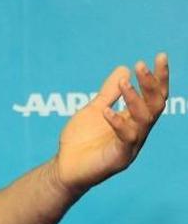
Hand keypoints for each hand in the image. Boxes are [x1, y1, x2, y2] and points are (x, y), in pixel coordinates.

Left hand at [56, 54, 169, 193]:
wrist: (64, 167)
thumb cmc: (81, 140)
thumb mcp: (94, 110)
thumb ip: (108, 93)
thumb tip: (123, 68)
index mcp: (134, 120)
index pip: (153, 96)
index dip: (159, 77)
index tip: (160, 56)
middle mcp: (138, 132)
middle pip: (155, 106)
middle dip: (151, 85)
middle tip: (141, 65)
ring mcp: (131, 146)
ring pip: (144, 120)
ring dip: (135, 99)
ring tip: (124, 83)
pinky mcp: (119, 158)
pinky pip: (125, 138)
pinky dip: (118, 123)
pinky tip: (107, 111)